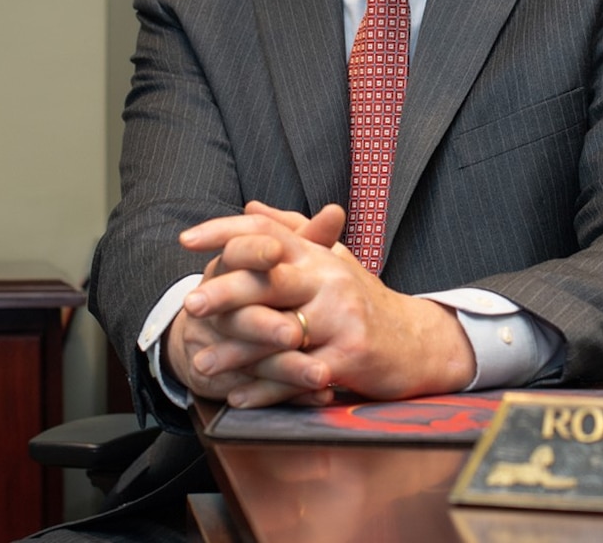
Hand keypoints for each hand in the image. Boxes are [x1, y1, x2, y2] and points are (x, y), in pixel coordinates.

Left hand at [167, 201, 475, 407]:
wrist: (417, 341)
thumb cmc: (362, 301)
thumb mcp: (330, 260)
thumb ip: (290, 233)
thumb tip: (250, 206)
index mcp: (318, 254)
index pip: (266, 232)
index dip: (224, 232)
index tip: (185, 240)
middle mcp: (329, 279)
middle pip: (268, 280)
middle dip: (224, 293)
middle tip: (190, 307)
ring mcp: (341, 317)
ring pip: (279, 334)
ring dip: (236, 353)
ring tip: (202, 364)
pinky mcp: (350, 356)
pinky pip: (299, 375)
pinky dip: (267, 390)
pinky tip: (239, 396)